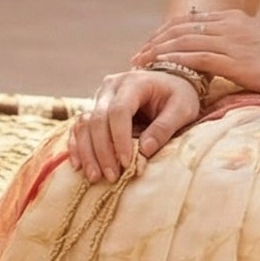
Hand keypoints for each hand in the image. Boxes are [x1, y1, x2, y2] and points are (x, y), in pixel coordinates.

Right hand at [68, 67, 200, 183]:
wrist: (170, 83)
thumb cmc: (179, 96)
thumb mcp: (182, 109)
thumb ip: (165, 127)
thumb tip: (145, 150)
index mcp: (134, 82)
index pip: (119, 111)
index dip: (120, 138)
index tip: (126, 162)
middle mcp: (111, 87)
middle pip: (98, 120)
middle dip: (103, 151)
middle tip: (112, 176)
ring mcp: (99, 97)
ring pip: (84, 125)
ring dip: (87, 152)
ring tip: (95, 177)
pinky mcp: (94, 109)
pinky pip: (79, 128)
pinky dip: (77, 147)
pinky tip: (78, 166)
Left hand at [132, 9, 259, 103]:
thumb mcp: (259, 44)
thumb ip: (236, 44)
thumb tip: (218, 56)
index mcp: (235, 18)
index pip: (189, 20)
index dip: (165, 32)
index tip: (150, 45)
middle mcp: (230, 24)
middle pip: (180, 27)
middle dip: (156, 41)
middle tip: (138, 55)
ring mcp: (233, 41)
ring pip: (184, 41)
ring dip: (159, 52)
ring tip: (141, 63)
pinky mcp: (237, 61)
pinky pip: (199, 58)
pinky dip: (177, 61)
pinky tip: (162, 68)